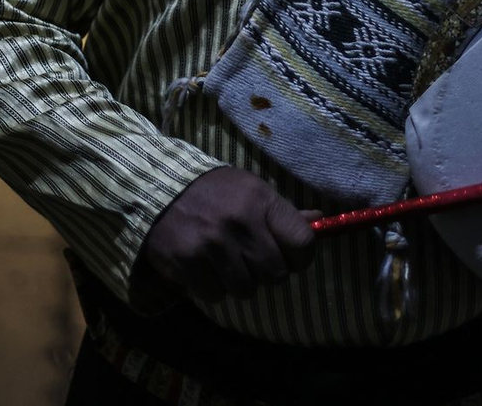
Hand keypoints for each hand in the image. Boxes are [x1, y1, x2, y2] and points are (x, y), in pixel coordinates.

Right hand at [142, 167, 317, 302]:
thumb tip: (320, 219)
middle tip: (249, 258)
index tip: (290, 257)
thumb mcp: (252, 190)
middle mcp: (240, 221)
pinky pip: (215, 296)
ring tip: (224, 261)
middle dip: (265, 272)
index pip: (303, 241)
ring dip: (237, 282)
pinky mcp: (187, 261)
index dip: (301, 257)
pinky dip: (211, 287)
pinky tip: (203, 266)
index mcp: (261, 200)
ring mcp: (213, 243)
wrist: (161, 186)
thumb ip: (283, 212)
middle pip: (275, 274)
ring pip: (246, 290)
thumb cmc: (215, 191)